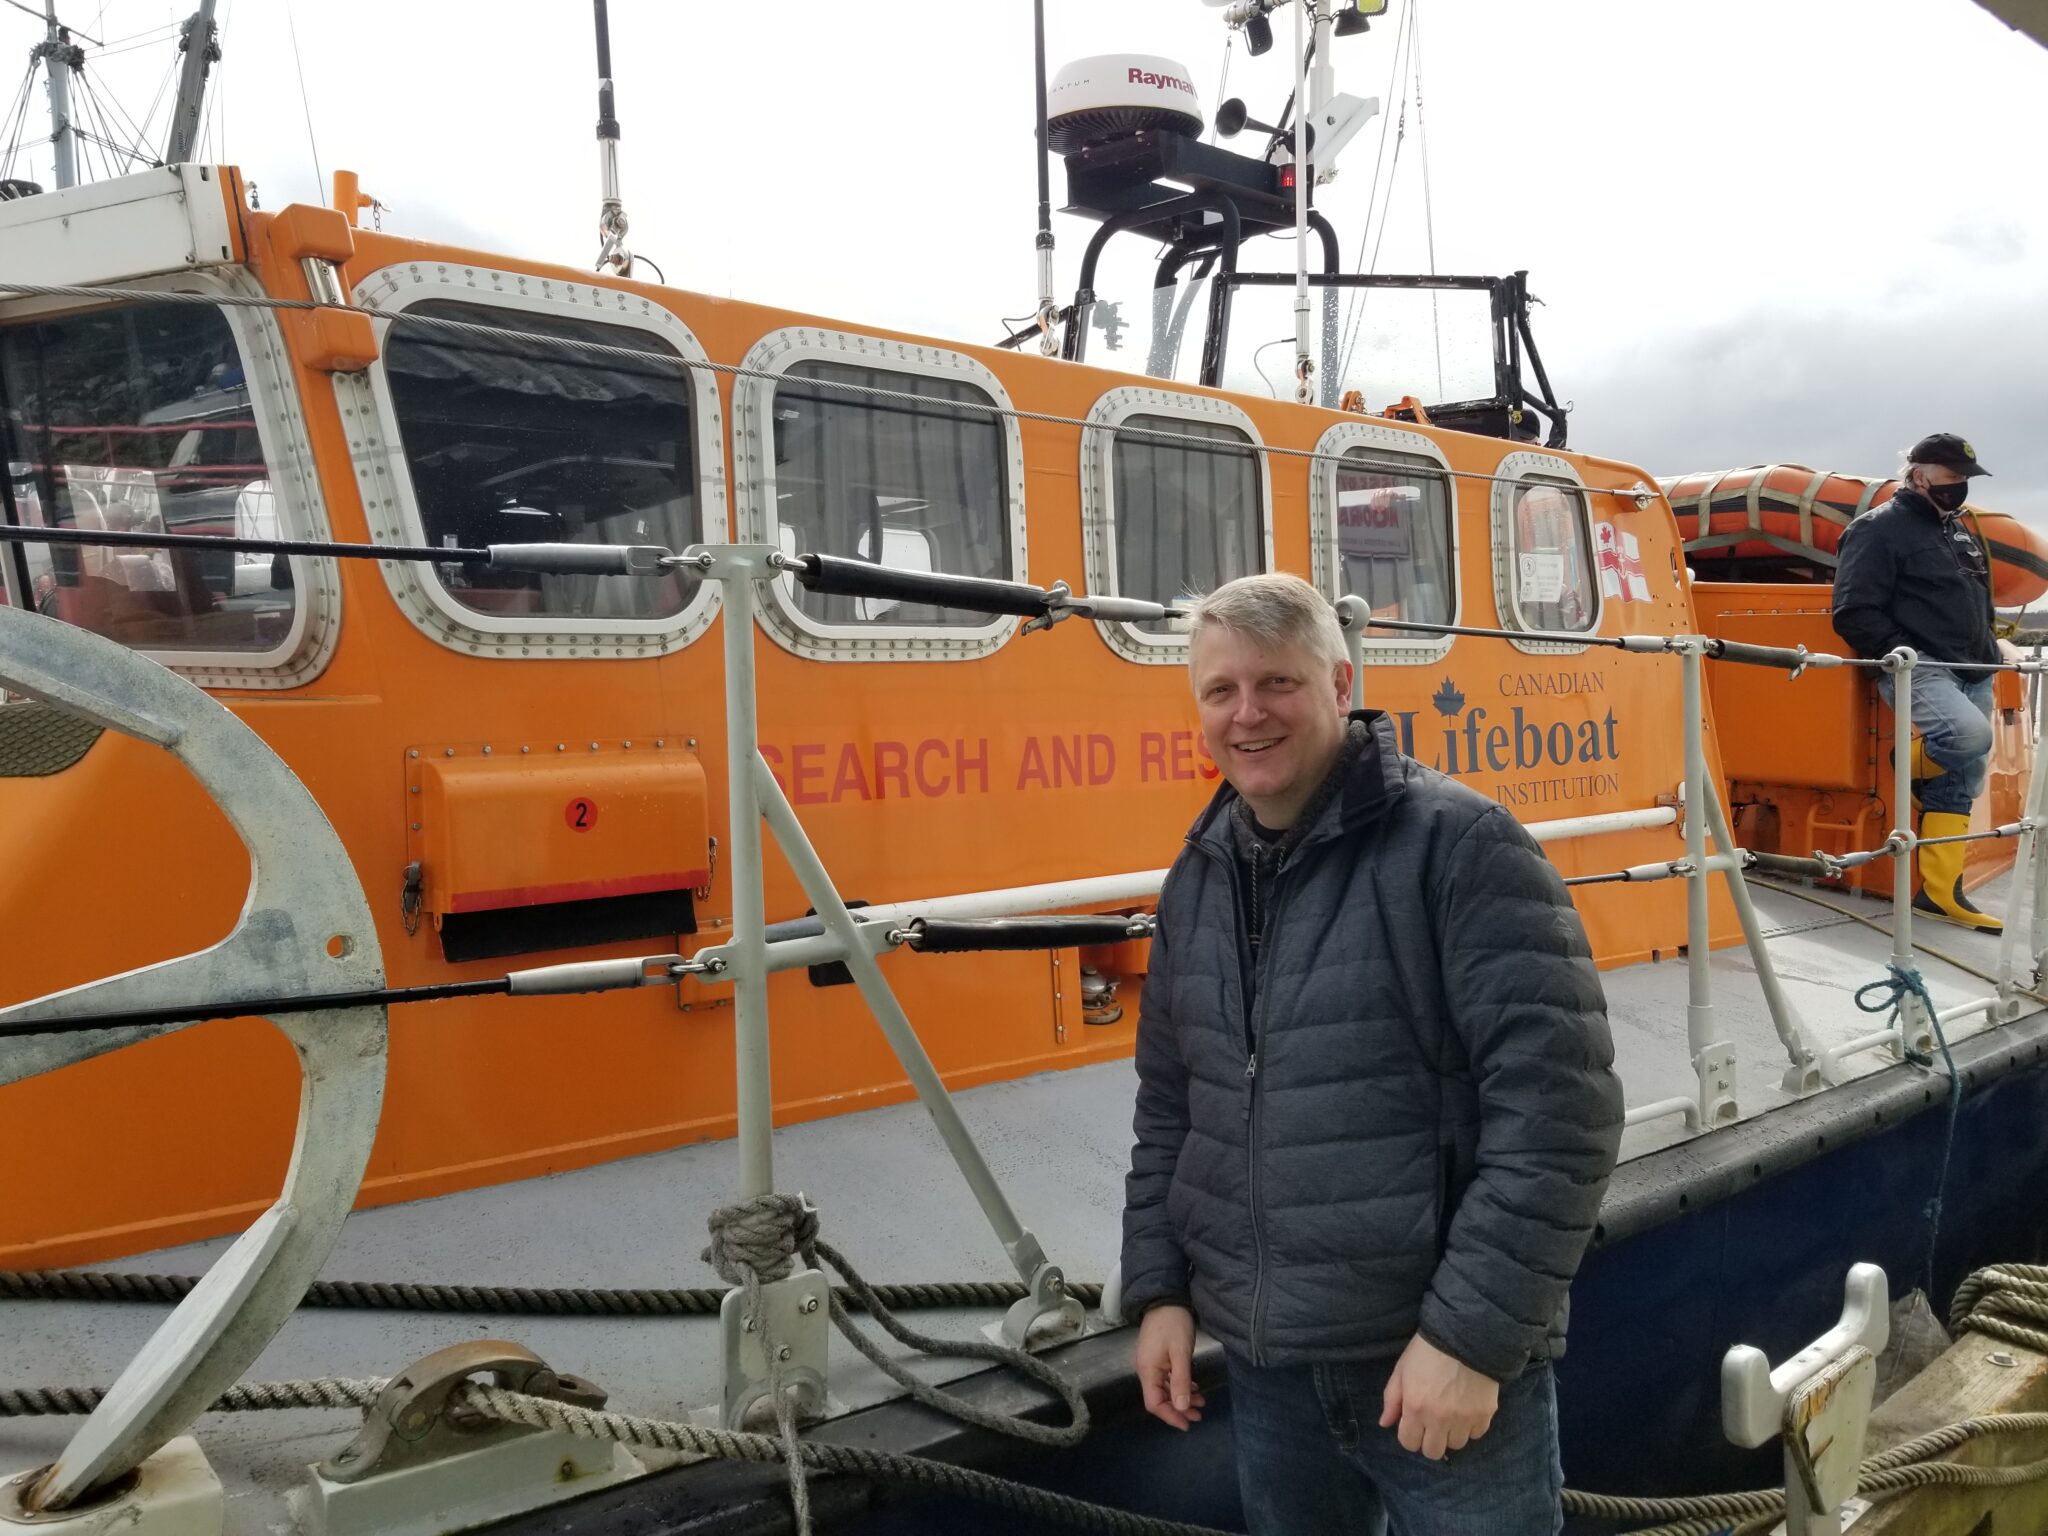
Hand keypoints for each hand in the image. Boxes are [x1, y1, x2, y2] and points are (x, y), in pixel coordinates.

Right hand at [1134, 1304, 1204, 1429]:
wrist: (1166, 1298)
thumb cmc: (1173, 1324)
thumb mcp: (1180, 1353)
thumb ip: (1181, 1381)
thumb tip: (1181, 1408)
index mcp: (1148, 1371)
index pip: (1154, 1403)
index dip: (1170, 1416)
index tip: (1187, 1423)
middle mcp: (1146, 1370)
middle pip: (1160, 1398)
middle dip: (1179, 1409)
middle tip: (1199, 1415)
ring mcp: (1152, 1364)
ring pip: (1165, 1390)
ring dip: (1182, 1398)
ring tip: (1202, 1402)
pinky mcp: (1158, 1358)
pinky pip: (1168, 1379)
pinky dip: (1181, 1386)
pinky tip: (1194, 1388)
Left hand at [1378, 1334, 1498, 1459]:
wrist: (1464, 1335)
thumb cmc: (1427, 1351)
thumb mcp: (1401, 1370)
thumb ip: (1392, 1399)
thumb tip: (1385, 1423)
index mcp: (1416, 1409)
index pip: (1409, 1444)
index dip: (1409, 1436)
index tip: (1413, 1425)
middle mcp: (1440, 1419)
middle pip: (1433, 1452)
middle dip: (1430, 1440)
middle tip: (1432, 1423)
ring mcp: (1464, 1419)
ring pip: (1457, 1445)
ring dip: (1452, 1434)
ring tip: (1451, 1414)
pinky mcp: (1485, 1414)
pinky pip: (1477, 1434)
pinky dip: (1471, 1426)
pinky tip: (1467, 1409)